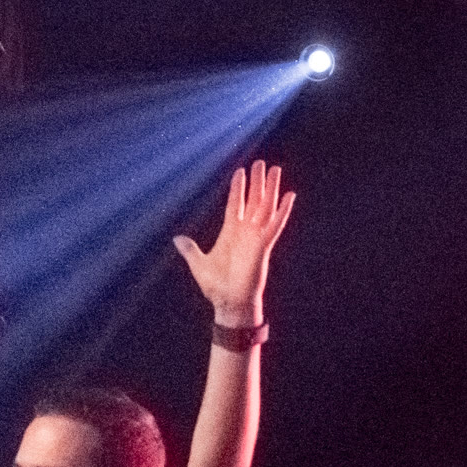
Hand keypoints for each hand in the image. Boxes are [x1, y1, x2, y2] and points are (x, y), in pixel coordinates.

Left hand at [173, 161, 296, 327]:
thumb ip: (190, 250)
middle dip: (257, 182)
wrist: (229, 302)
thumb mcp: (198, 264)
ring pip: (265, 206)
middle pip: (253, 200)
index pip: (235, 204)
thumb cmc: (217, 287)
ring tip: (275, 170)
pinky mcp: (264, 245)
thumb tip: (177, 239)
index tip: (240, 172)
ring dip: (271, 189)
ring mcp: (256, 237)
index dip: (238, 188)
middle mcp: (245, 231)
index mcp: (230, 233)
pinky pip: (275, 224)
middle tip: (261, 163)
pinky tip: (289, 196)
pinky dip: (283, 210)